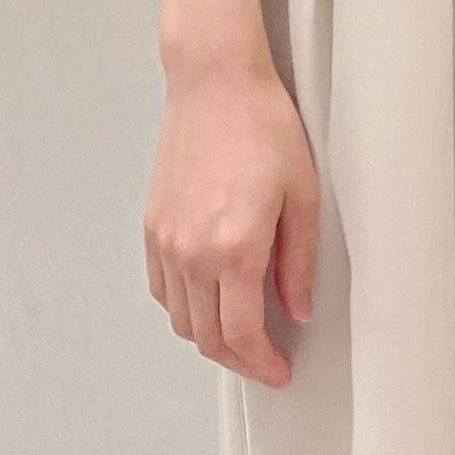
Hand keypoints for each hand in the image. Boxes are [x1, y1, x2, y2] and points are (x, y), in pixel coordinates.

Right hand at [143, 56, 318, 387]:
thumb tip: (296, 309)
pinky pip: (162, 289)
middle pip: (207, 337)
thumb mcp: (302, 193)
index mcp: (234, 248)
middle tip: (266, 361)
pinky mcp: (152, 226)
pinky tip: (209, 299)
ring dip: (210, 337)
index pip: (242, 334)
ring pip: (180, 319)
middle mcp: (191, 252)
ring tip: (242, 334)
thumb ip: (298, 262)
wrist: (215, 82)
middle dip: (239, 360)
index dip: (262, 364)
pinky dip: (184, 308)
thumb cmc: (263, 125)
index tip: (279, 371)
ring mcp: (166, 240)